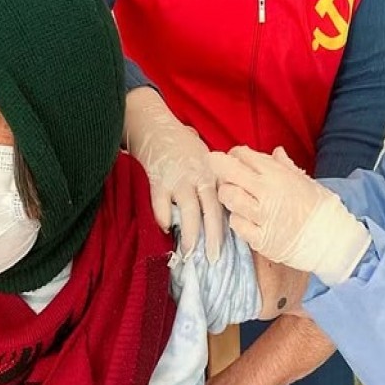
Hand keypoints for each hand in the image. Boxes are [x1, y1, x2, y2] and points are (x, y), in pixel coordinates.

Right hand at [124, 88, 224, 259]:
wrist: (155, 126)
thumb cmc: (181, 144)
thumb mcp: (205, 157)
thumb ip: (212, 179)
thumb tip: (221, 203)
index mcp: (212, 173)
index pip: (224, 204)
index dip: (227, 226)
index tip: (229, 245)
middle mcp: (199, 177)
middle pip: (211, 212)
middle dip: (212, 238)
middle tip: (213, 259)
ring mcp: (179, 179)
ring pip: (189, 212)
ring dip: (190, 235)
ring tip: (189, 253)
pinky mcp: (158, 181)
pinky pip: (161, 205)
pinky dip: (163, 219)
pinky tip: (166, 229)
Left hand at [210, 146, 370, 284]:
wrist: (333, 239)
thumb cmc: (320, 208)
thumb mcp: (305, 180)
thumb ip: (285, 166)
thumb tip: (275, 152)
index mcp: (277, 175)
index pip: (242, 155)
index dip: (234, 155)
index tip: (235, 159)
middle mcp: (266, 193)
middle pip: (228, 172)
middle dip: (218, 166)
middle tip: (219, 170)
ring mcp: (261, 217)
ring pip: (228, 197)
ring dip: (227, 194)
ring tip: (235, 196)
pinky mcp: (260, 238)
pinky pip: (236, 223)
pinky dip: (237, 218)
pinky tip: (245, 217)